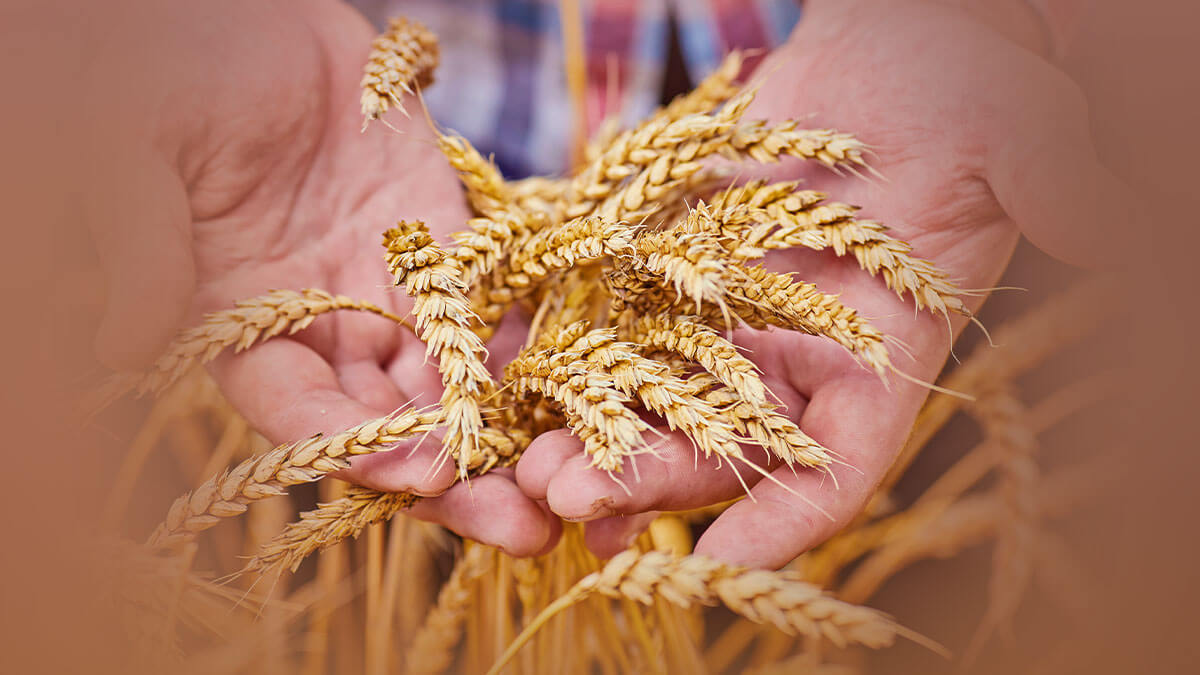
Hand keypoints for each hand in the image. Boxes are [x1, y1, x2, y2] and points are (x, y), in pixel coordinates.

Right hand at [87, 0, 554, 555]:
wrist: (236, 14)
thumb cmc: (159, 76)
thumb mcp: (131, 152)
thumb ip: (141, 245)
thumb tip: (124, 345)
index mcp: (242, 329)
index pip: (301, 413)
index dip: (356, 447)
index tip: (418, 471)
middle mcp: (324, 325)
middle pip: (392, 423)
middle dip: (454, 478)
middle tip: (520, 528)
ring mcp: (389, 288)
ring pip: (453, 383)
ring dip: (507, 436)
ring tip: (565, 483)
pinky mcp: (443, 241)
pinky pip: (492, 305)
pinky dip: (531, 347)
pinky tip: (587, 387)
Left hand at [515, 0, 1129, 566]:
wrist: (900, 46)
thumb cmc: (969, 87)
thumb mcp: (1020, 129)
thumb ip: (1050, 178)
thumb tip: (1111, 220)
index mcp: (882, 357)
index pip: (837, 467)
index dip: (785, 522)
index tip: (720, 564)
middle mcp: (798, 355)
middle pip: (723, 448)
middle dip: (653, 485)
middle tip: (578, 505)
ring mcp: (728, 313)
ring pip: (655, 399)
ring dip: (595, 437)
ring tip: (530, 465)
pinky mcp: (673, 264)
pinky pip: (614, 321)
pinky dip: (570, 355)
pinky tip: (517, 378)